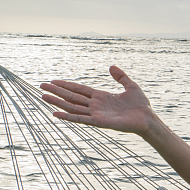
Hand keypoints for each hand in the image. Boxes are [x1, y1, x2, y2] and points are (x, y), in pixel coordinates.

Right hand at [40, 66, 155, 135]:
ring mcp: (96, 114)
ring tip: (43, 96)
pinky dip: (68, 117)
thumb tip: (111, 66)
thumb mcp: (131, 86)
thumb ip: (121, 77)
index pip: (79, 90)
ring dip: (57, 102)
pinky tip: (55, 114)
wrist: (148, 119)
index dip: (66, 85)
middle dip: (56, 91)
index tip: (53, 81)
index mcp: (101, 97)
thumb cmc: (141, 106)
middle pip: (72, 97)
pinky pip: (80, 119)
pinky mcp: (99, 122)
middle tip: (41, 86)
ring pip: (72, 107)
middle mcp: (96, 106)